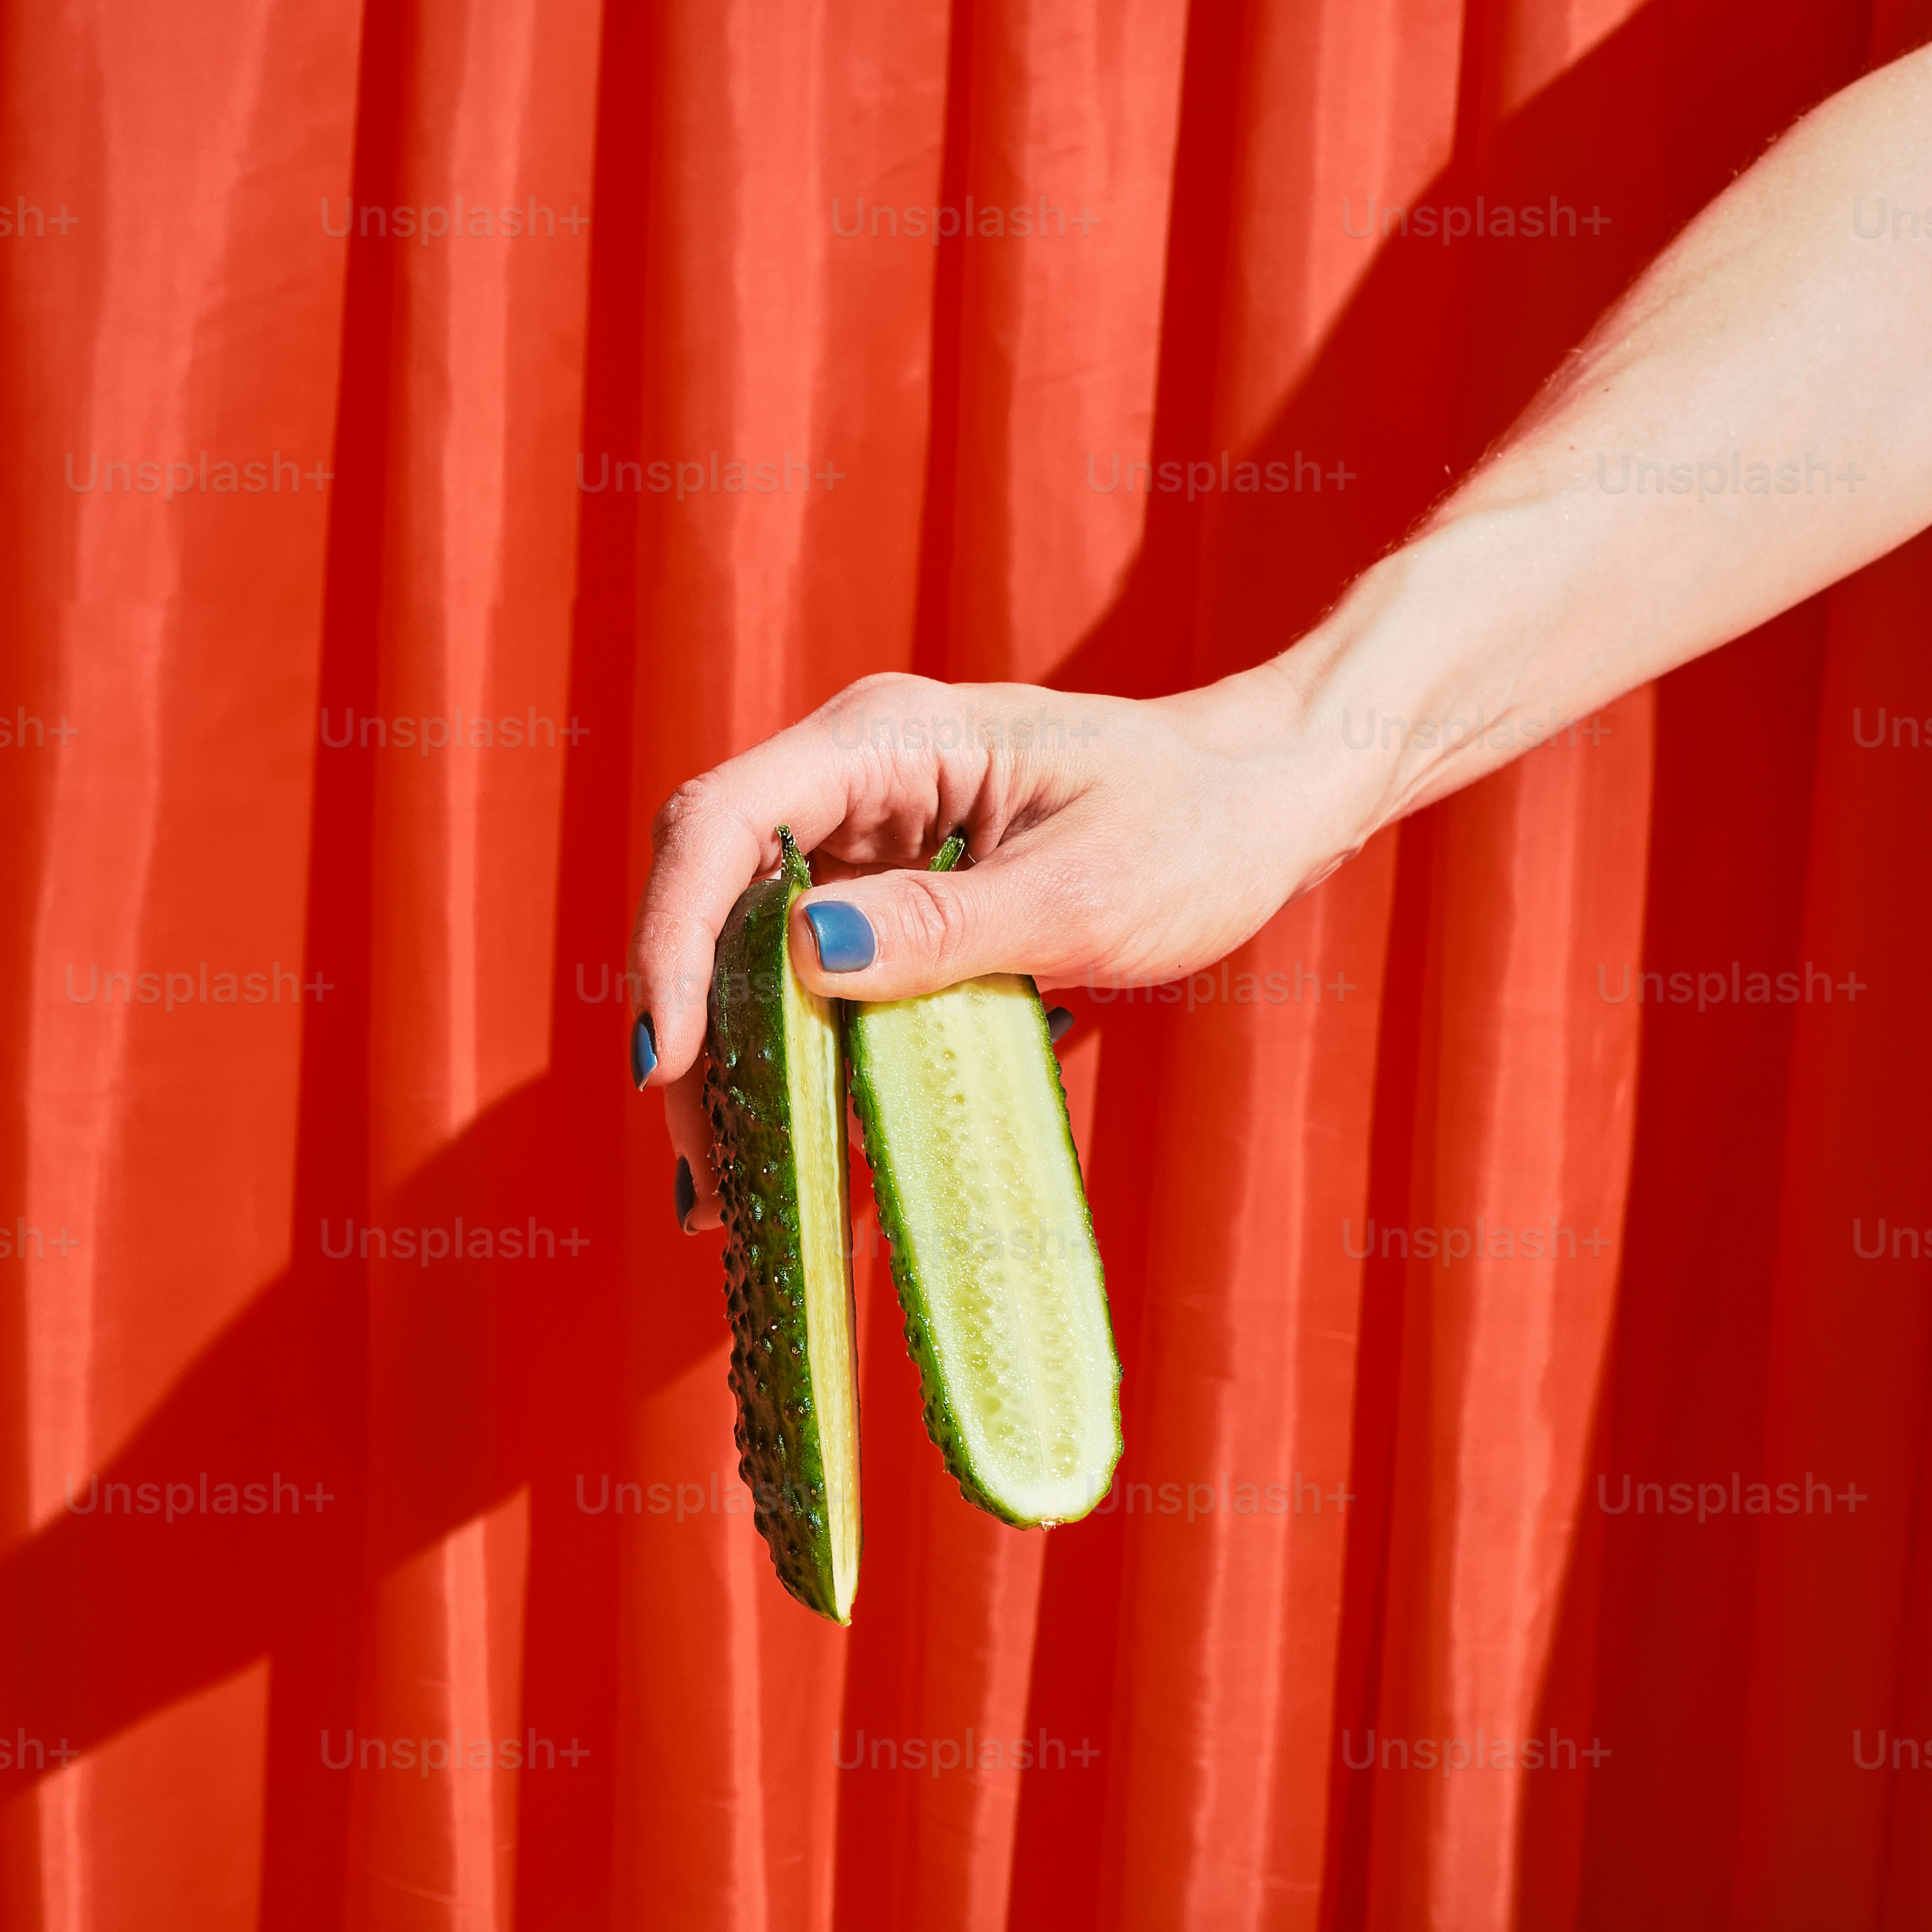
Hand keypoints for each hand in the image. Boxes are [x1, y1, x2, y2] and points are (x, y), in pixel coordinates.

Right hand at [628, 665, 1383, 1229]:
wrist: (1262, 803)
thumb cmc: (1196, 827)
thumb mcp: (1087, 892)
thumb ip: (948, 925)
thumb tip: (809, 953)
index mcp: (885, 738)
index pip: (723, 823)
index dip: (672, 940)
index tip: (669, 1062)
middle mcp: (852, 780)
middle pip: (713, 900)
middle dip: (693, 1034)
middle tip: (701, 1173)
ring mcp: (864, 841)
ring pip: (746, 954)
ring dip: (732, 1068)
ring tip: (726, 1194)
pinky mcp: (887, 901)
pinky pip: (810, 987)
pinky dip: (797, 1070)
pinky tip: (799, 1161)